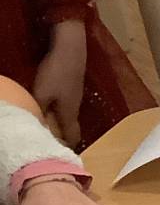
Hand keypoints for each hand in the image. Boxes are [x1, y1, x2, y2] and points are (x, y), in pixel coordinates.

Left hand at [33, 21, 86, 147]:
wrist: (71, 49)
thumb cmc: (56, 73)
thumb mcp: (41, 94)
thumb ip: (40, 112)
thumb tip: (38, 129)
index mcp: (70, 113)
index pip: (72, 137)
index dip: (66, 148)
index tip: (58, 155)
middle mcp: (75, 108)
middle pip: (71, 129)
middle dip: (62, 138)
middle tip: (50, 143)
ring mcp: (75, 97)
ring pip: (68, 117)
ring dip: (59, 125)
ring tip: (46, 128)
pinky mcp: (72, 88)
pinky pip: (65, 107)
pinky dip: (58, 113)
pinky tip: (48, 110)